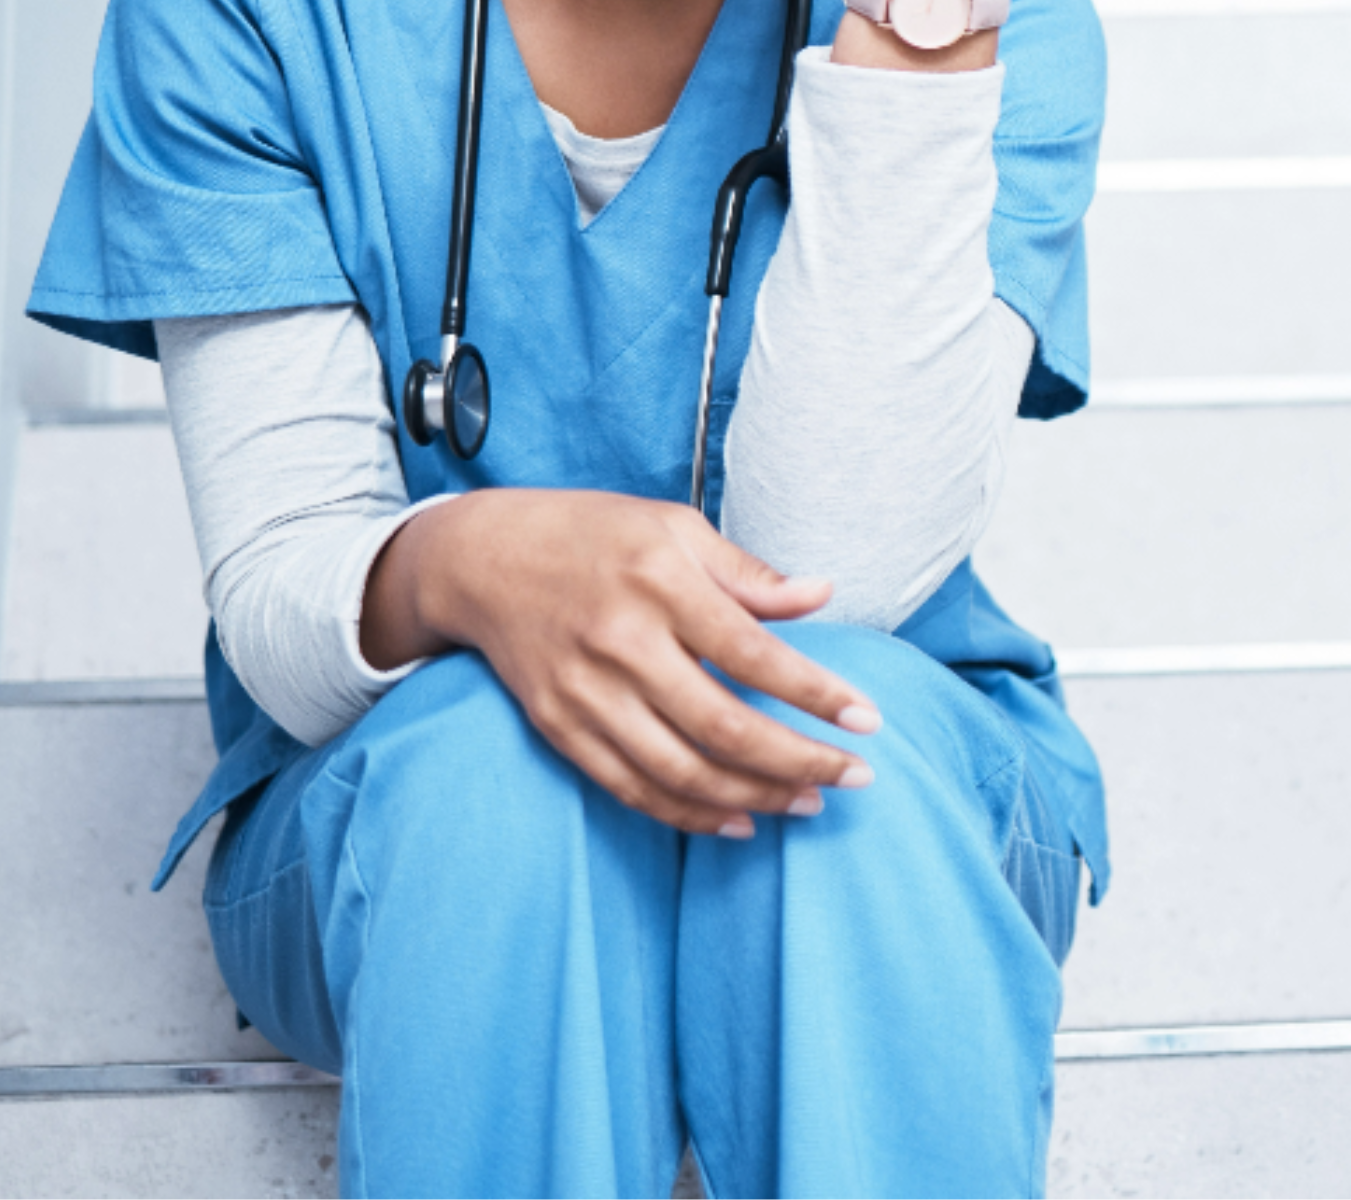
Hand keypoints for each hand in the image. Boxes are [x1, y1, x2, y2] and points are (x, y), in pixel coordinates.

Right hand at [365, 486, 880, 837]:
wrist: (482, 559)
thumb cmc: (593, 535)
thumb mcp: (674, 528)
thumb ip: (748, 572)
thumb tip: (821, 595)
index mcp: (661, 583)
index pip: (755, 654)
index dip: (817, 695)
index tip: (868, 720)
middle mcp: (622, 644)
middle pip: (723, 726)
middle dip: (800, 760)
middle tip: (857, 776)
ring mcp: (586, 694)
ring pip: (682, 770)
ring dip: (755, 797)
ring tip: (810, 801)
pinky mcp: (560, 728)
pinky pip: (633, 789)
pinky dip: (690, 814)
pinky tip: (740, 821)